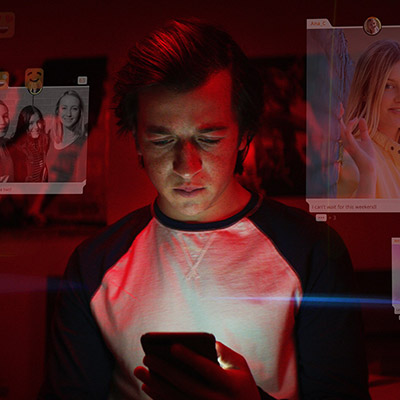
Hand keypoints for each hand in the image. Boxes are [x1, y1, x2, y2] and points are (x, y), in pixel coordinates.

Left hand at [134, 341, 260, 399]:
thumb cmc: (241, 386)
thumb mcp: (240, 367)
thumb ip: (224, 352)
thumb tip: (204, 342)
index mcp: (230, 385)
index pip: (207, 369)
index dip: (190, 358)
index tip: (173, 346)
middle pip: (186, 385)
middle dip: (164, 370)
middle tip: (147, 356)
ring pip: (176, 399)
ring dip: (155, 385)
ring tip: (140, 370)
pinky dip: (158, 399)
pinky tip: (147, 387)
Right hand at [339, 104, 376, 196]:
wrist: (369, 167)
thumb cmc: (367, 156)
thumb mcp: (366, 139)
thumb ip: (363, 130)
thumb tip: (361, 119)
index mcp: (347, 140)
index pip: (342, 127)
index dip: (341, 117)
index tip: (341, 107)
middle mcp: (345, 141)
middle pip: (339, 127)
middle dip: (338, 116)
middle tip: (339, 105)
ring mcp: (347, 143)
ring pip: (341, 129)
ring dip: (342, 119)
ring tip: (342, 109)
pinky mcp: (351, 145)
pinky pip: (348, 133)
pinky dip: (350, 125)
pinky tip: (354, 119)